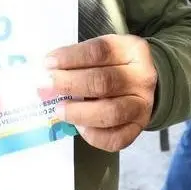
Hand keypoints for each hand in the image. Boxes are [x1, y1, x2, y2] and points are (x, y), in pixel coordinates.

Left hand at [47, 35, 158, 151]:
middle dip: (71, 84)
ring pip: (111, 112)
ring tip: (59, 110)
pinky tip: (79, 127)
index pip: (100, 51)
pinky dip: (93, 135)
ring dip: (79, 112)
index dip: (71, 57)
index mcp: (133, 50)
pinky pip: (115, 138)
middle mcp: (142, 78)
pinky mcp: (138, 128)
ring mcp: (143, 105)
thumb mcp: (103, 52)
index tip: (48, 63)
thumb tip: (47, 74)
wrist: (140, 85)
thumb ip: (78, 60)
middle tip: (48, 87)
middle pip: (104, 82)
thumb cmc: (114, 65)